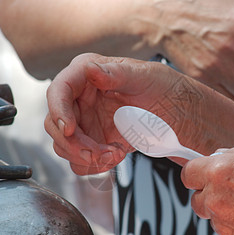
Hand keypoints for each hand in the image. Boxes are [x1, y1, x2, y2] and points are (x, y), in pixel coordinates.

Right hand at [45, 53, 204, 174]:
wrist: (179, 114)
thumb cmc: (163, 87)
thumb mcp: (144, 76)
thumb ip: (116, 73)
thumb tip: (89, 69)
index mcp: (86, 74)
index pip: (58, 91)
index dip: (58, 111)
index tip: (69, 130)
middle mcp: (80, 98)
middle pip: (55, 125)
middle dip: (74, 143)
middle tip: (98, 152)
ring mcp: (85, 122)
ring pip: (64, 146)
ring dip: (87, 157)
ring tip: (116, 153)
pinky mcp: (94, 142)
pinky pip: (80, 161)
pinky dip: (95, 165)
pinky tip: (117, 154)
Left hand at [181, 144, 233, 234]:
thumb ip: (232, 156)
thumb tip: (219, 159)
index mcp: (217, 171)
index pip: (187, 174)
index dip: (195, 176)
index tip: (201, 178)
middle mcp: (215, 198)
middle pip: (196, 200)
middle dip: (209, 196)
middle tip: (231, 194)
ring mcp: (223, 224)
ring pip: (213, 219)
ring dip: (225, 214)